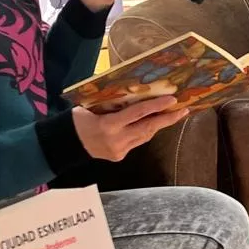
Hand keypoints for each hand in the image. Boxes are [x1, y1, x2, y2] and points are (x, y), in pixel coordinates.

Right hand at [71, 97, 188, 161]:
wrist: (65, 145)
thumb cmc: (77, 120)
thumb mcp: (91, 107)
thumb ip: (112, 103)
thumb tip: (133, 92)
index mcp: (108, 126)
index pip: (138, 114)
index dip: (156, 106)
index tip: (172, 99)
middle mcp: (117, 140)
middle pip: (148, 128)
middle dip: (168, 119)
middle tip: (183, 109)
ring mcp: (119, 151)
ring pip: (145, 136)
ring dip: (159, 125)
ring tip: (173, 115)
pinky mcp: (120, 156)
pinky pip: (137, 142)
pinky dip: (145, 131)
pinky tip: (152, 123)